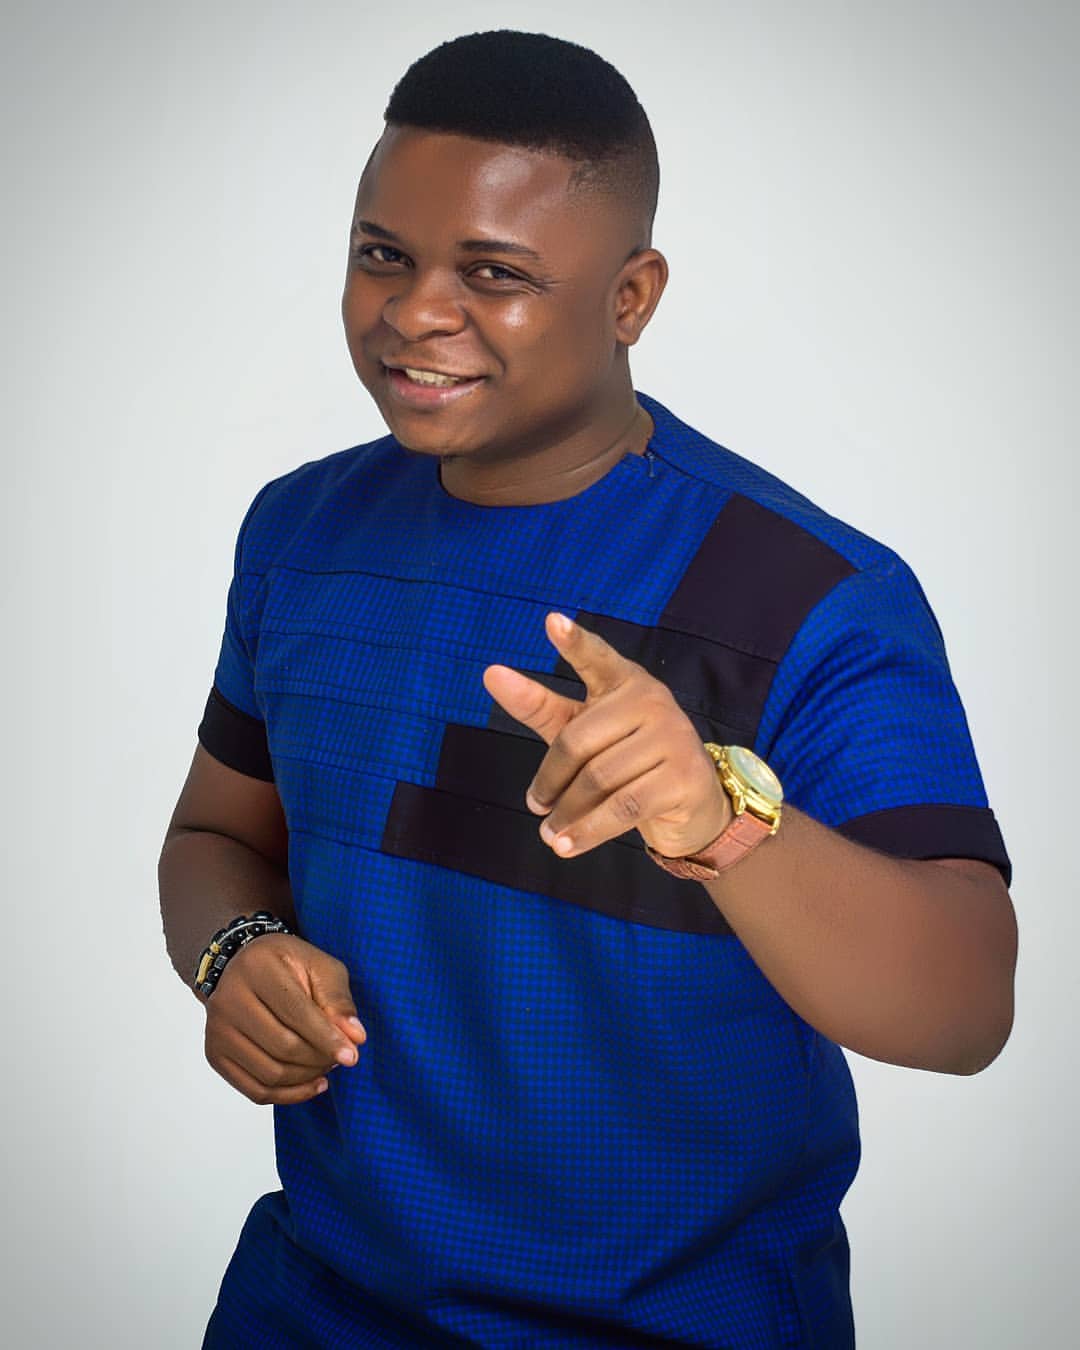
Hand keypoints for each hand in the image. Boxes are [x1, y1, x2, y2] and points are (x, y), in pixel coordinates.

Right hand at [203, 934, 366, 1105]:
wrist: (245, 967)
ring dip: (307, 1077)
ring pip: (270, 1073)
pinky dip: (288, 1095)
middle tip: (340, 1057)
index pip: (296, 1013)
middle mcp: (228, 999)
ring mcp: (217, 1030)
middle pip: (283, 1046)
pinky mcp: (216, 1055)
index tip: (352, 1055)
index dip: (327, 1038)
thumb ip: (338, 1000)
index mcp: (257, 968)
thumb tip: (355, 1038)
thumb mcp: (320, 967)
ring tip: (326, 1066)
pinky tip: (311, 1083)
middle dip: (319, 1058)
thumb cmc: (287, 966)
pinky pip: (255, 1090)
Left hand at [483, 612, 730, 860]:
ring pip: (599, 780)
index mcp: (624, 681)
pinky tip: (566, 846)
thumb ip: (538, 705)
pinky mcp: (683, 778)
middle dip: (551, 780)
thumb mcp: (580, 730)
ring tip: (549, 833)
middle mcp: (652, 701)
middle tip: (535, 804)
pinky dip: (588, 832)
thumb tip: (491, 674)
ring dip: (567, 813)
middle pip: (578, 741)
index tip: (552, 622)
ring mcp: (673, 738)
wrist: (691, 804)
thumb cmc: (625, 759)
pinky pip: (623, 808)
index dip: (575, 642)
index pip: (596, 658)